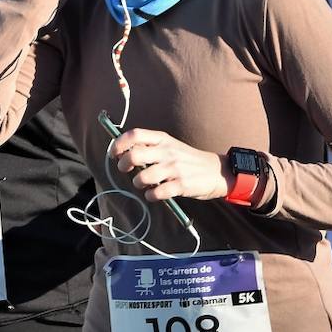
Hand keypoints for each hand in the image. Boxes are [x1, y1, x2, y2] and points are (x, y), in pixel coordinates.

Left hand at [110, 129, 230, 203]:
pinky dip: (151, 196)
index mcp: (163, 139)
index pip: (135, 135)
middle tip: (126, 170)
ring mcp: (174, 168)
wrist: (217, 171)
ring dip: (138, 184)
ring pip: (142, 177)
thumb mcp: (171, 146)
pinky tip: (155, 194)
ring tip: (144, 185)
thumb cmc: (188, 160)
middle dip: (123, 166)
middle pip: (133, 155)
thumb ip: (151, 148)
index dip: (118, 144)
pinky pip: (156, 193)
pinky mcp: (181, 185)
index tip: (114, 154)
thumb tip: (124, 154)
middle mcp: (167, 151)